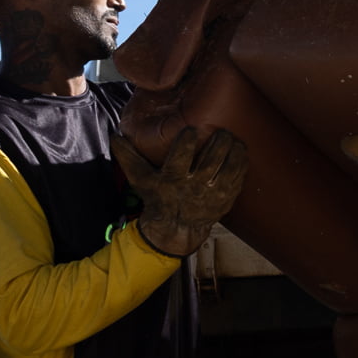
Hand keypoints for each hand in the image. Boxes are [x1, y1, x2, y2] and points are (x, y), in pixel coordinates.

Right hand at [116, 125, 248, 258]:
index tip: (192, 129)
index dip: (187, 140)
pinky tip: (241, 151)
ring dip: (233, 149)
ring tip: (233, 138)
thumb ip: (129, 157)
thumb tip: (115, 135)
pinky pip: (239, 177)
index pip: (181, 157)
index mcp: (173, 179)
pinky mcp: (226, 199)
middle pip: (212, 159)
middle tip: (221, 131)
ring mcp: (213, 194)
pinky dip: (242, 163)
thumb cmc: (158, 198)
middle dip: (219, 142)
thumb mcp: (141, 179)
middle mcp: (195, 187)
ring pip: (229, 167)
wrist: (177, 228)